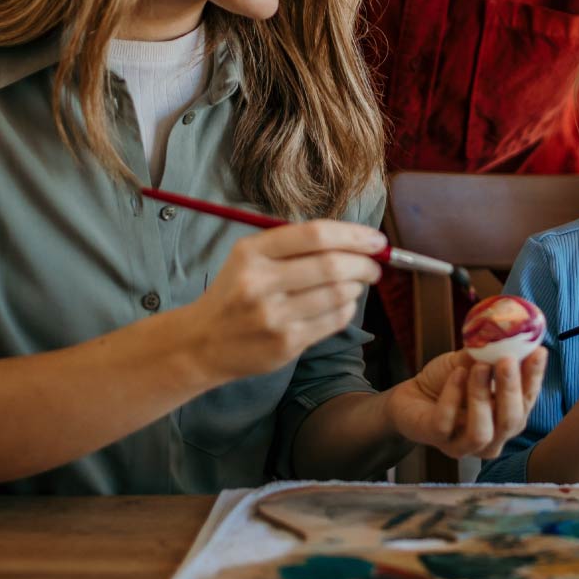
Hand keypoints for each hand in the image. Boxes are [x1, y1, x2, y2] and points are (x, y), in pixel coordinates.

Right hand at [184, 220, 382, 383]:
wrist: (202, 341)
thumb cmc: (236, 292)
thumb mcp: (249, 257)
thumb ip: (293, 245)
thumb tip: (355, 239)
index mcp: (252, 252)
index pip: (315, 234)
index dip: (354, 235)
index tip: (376, 240)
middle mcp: (259, 282)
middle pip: (331, 265)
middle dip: (364, 263)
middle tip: (375, 265)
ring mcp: (273, 316)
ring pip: (337, 294)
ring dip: (357, 286)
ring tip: (357, 283)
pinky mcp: (285, 344)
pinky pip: (332, 321)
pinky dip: (347, 309)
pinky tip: (343, 303)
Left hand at [386, 346, 546, 460]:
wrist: (411, 395)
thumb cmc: (448, 381)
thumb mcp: (470, 363)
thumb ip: (489, 354)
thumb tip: (509, 331)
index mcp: (505, 417)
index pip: (527, 401)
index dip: (535, 378)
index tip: (538, 351)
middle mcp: (491, 437)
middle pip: (511, 423)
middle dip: (511, 391)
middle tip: (507, 360)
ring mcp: (463, 444)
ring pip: (481, 433)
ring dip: (482, 397)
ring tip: (478, 366)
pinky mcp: (437, 440)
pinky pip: (446, 423)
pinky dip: (452, 396)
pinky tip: (456, 374)